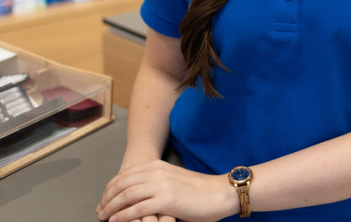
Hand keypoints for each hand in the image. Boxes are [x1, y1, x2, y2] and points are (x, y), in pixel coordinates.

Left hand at [96, 160, 236, 221]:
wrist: (218, 193)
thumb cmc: (198, 191)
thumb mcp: (173, 180)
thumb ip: (156, 184)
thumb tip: (136, 196)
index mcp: (158, 166)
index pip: (126, 174)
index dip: (111, 187)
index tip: (104, 199)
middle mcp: (158, 172)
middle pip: (123, 183)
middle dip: (108, 197)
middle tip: (100, 209)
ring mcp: (162, 185)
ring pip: (127, 195)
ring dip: (112, 207)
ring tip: (104, 216)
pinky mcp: (168, 200)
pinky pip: (138, 208)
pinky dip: (124, 215)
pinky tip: (116, 220)